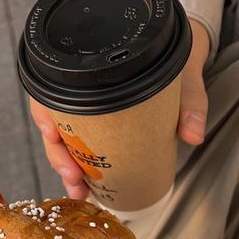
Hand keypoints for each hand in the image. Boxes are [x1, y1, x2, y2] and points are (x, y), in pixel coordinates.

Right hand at [30, 19, 209, 196]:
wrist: (190, 48)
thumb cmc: (179, 52)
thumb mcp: (184, 72)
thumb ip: (190, 101)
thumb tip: (193, 134)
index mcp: (94, 68)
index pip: (52, 89)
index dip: (45, 116)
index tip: (53, 138)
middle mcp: (86, 88)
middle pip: (55, 122)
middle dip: (59, 155)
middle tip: (73, 179)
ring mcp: (94, 108)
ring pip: (66, 138)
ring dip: (68, 167)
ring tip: (79, 189)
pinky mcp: (106, 123)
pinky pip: (84, 144)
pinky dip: (84, 166)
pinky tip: (87, 184)